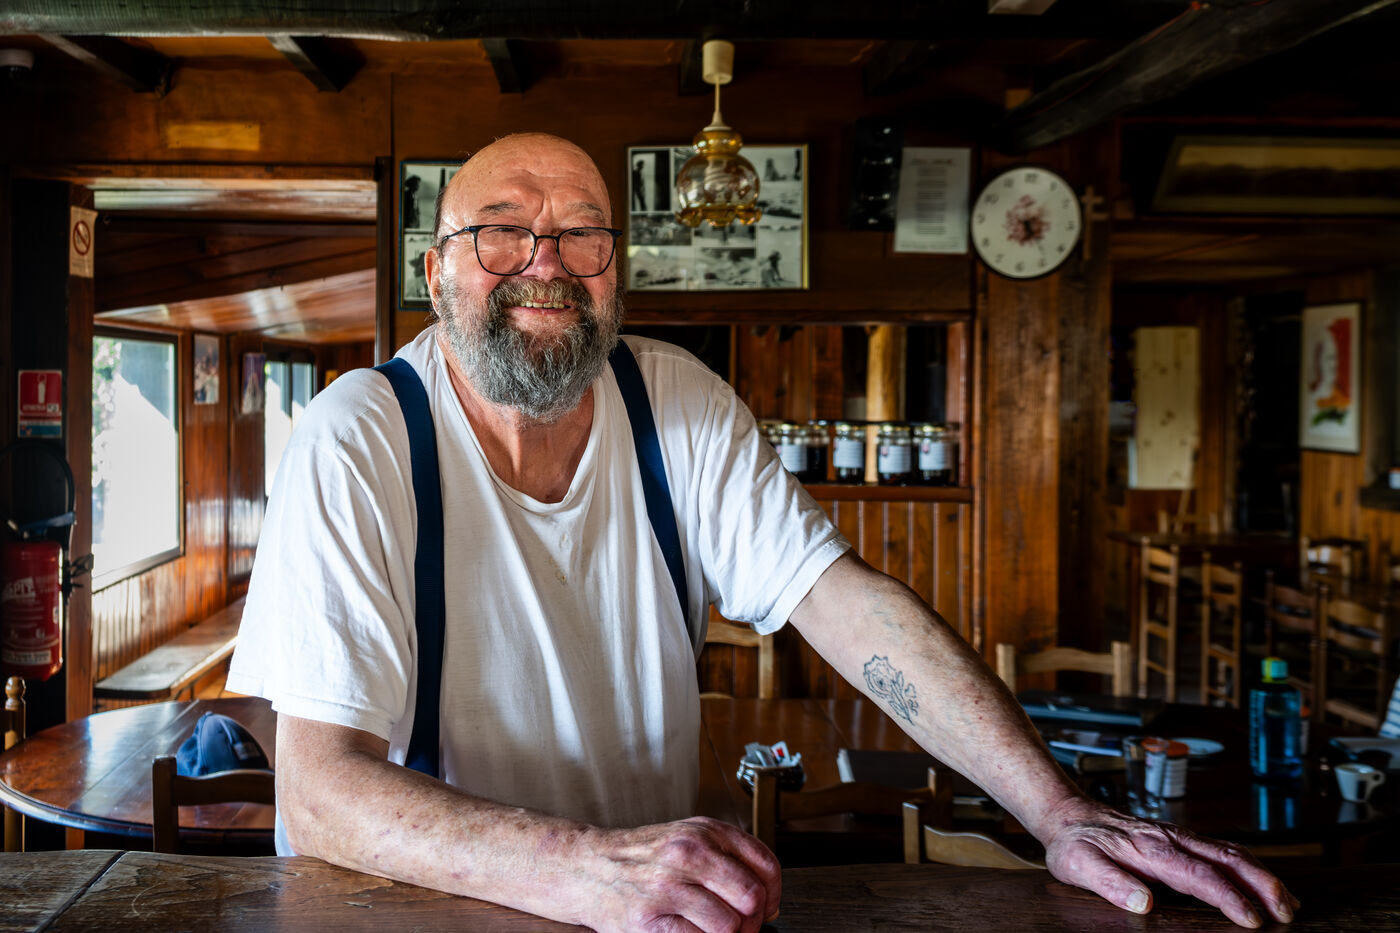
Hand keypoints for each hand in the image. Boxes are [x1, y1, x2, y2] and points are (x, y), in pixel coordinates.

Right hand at [579, 817, 780, 932]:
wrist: (588, 866)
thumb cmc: (643, 857)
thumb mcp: (689, 839)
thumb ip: (729, 860)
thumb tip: (770, 901)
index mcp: (705, 832)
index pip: (766, 866)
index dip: (774, 895)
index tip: (767, 908)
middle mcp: (689, 853)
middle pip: (752, 897)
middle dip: (753, 921)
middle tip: (741, 927)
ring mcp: (667, 886)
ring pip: (729, 925)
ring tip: (712, 932)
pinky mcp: (648, 919)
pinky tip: (688, 932)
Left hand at [1039, 798, 1298, 927]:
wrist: (1068, 814)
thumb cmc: (1074, 844)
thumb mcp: (1079, 866)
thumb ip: (1110, 883)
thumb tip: (1142, 903)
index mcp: (1151, 850)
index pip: (1200, 876)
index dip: (1229, 898)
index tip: (1252, 920)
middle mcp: (1171, 839)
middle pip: (1229, 859)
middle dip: (1263, 884)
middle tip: (1289, 912)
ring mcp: (1178, 837)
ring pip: (1231, 852)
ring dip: (1262, 875)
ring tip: (1288, 902)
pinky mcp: (1179, 839)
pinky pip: (1221, 850)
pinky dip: (1248, 866)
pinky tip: (1260, 881)